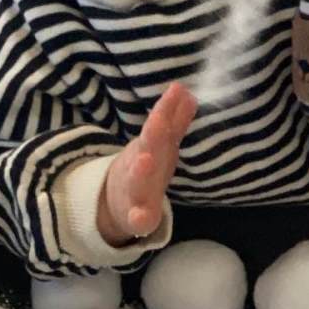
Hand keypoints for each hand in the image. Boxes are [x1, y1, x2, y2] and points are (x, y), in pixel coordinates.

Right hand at [97, 83, 197, 246]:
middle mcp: (142, 165)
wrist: (121, 200)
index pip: (160, 124)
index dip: (166, 108)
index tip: (177, 89)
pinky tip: (141, 219)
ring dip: (140, 170)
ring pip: (138, 180)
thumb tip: (188, 91)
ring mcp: (137, 189)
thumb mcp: (159, 143)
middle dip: (154, 134)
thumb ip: (175, 120)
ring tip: (144, 159)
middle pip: (147, 147)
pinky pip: (138, 218)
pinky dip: (139, 218)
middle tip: (160, 119)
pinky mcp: (136, 216)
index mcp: (151, 148)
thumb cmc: (146, 166)